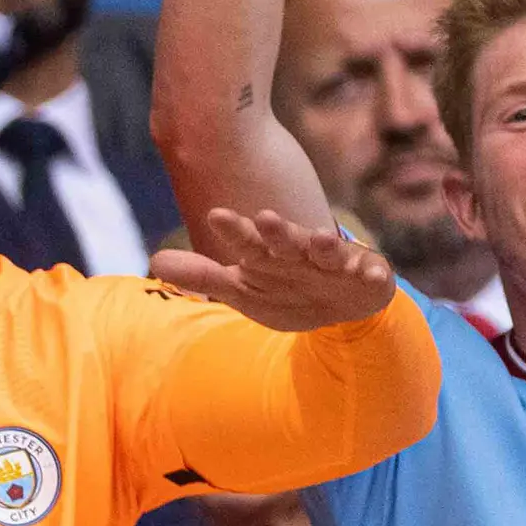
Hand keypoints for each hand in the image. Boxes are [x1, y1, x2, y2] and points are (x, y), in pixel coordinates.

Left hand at [150, 205, 395, 332]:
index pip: (247, 240)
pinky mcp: (369, 277)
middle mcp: (301, 252)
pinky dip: (373, 273)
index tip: (216, 215)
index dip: (234, 230)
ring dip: (325, 244)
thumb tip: (153, 262)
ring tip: (319, 238)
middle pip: (287, 239)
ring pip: (329, 251)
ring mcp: (336, 263)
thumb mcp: (242, 289)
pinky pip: (372, 274)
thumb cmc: (285, 291)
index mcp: (269, 255)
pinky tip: (372, 274)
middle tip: (266, 217)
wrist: (339, 310)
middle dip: (279, 231)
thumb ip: (203, 276)